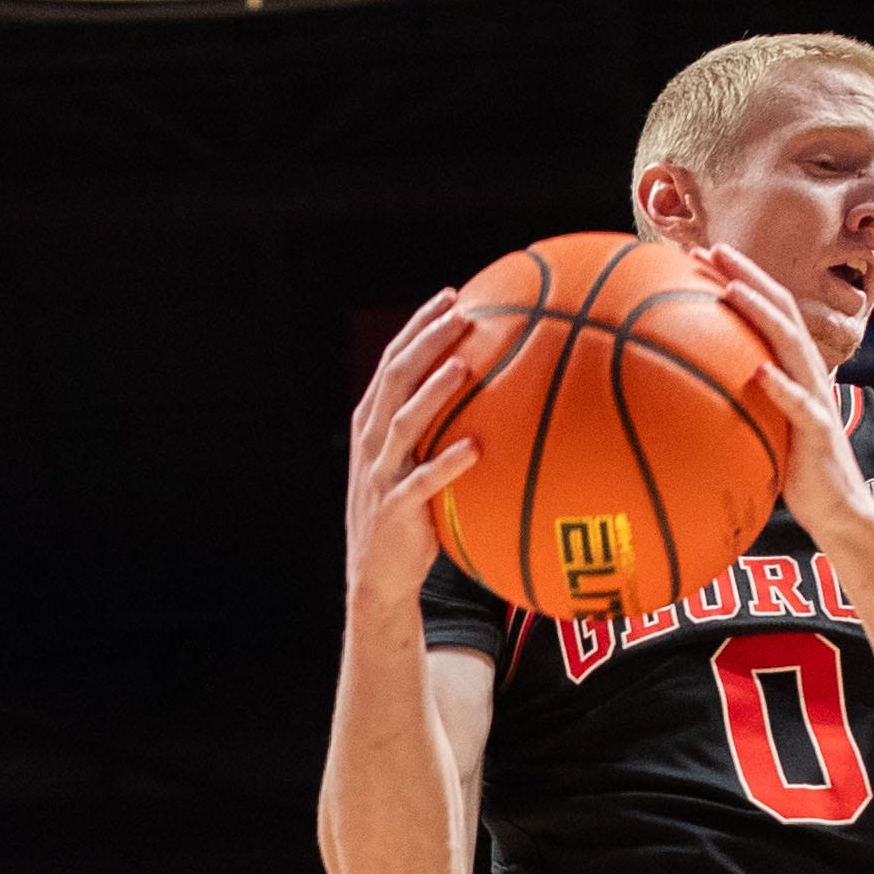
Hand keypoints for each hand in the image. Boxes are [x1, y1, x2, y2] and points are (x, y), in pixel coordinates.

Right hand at [345, 290, 479, 608]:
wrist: (379, 576)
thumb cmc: (411, 515)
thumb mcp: (417, 464)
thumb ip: (440, 429)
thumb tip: (500, 395)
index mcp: (374, 423)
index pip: (393, 361)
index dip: (420, 327)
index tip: (452, 296)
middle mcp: (372, 441)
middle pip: (396, 378)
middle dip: (426, 342)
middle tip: (461, 314)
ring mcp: (381, 474)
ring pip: (402, 422)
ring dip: (432, 393)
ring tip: (463, 366)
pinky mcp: (396, 510)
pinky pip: (423, 483)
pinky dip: (447, 465)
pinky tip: (476, 449)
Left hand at [696, 243, 873, 546]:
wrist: (838, 510)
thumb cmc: (794, 470)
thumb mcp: (762, 427)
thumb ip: (736, 401)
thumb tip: (683, 392)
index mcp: (793, 368)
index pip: (768, 310)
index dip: (739, 277)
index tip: (699, 254)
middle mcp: (807, 373)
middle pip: (781, 310)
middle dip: (747, 274)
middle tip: (711, 248)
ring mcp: (815, 398)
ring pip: (791, 345)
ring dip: (762, 313)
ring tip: (732, 289)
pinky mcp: (819, 431)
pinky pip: (800, 406)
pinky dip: (782, 386)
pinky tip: (760, 371)